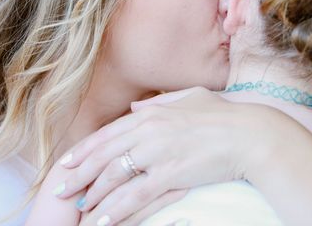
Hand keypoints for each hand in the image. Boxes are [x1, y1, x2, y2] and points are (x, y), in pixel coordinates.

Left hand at [54, 87, 280, 224]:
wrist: (248, 134)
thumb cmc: (222, 115)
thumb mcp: (189, 98)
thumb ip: (159, 102)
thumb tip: (133, 109)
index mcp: (151, 113)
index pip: (108, 133)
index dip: (85, 150)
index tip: (68, 163)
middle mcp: (149, 130)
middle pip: (104, 155)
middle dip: (80, 174)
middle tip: (63, 189)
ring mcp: (158, 152)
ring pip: (115, 177)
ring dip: (94, 196)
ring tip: (80, 210)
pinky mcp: (171, 174)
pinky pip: (136, 195)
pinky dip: (117, 209)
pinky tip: (103, 220)